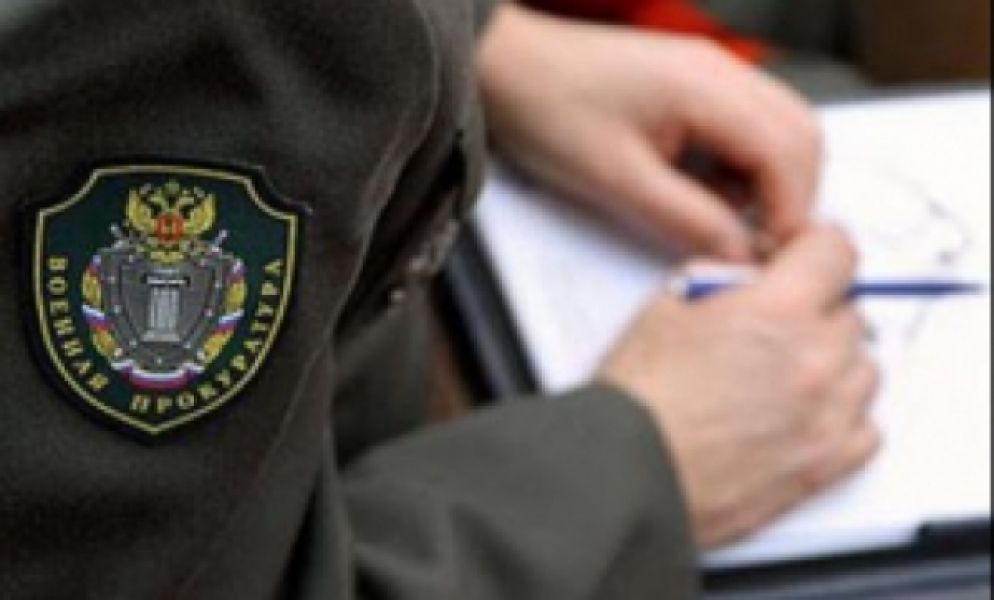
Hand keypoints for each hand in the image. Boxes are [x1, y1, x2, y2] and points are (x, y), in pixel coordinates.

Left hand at [478, 5, 821, 260]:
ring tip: (726, 222)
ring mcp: (711, 73)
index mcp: (707, 88)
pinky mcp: (694, 85)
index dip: (791, 210)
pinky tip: (706, 193)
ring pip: (777, 130)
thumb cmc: (549, 113)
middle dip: (789, 196)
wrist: (508, 68)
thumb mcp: (617, 181)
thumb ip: (687, 218)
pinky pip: (744, 127)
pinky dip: (740, 166)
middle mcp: (722, 72)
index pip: (789, 150)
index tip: (773, 257)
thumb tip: (742, 254)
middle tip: (758, 246)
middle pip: (799, 135)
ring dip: (766, 182)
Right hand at [599, 226, 880, 548]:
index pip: (836, 252)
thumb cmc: (638, 401)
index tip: (806, 257)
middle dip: (816, 309)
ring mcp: (826, 417)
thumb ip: (720, 281)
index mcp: (777, 311)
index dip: (816, 248)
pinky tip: (807, 413)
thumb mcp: (665, 307)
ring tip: (787, 372)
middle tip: (775, 324)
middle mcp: (815, 361)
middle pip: (850, 313)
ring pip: (865, 368)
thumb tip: (744, 279)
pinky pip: (867, 428)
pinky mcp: (824, 466)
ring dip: (834, 361)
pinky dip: (845, 416)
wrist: (628, 475)